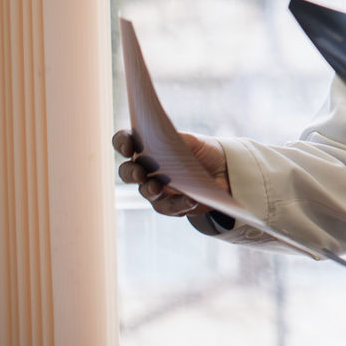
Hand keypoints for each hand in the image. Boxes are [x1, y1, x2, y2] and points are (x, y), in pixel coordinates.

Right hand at [112, 128, 227, 217]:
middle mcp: (145, 169)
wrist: (223, 171)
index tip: (128, 148)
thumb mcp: (193, 141)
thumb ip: (177, 139)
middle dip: (131, 173)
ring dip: (150, 190)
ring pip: (145, 191)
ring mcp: (155, 188)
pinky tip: (191, 200)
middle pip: (127, 172)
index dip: (122, 143)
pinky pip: (169, 207)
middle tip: (140, 174)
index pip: (125, 142)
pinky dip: (180, 203)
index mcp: (146, 147)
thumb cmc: (201, 152)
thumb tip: (167, 140)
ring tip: (158, 188)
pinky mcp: (169, 204)